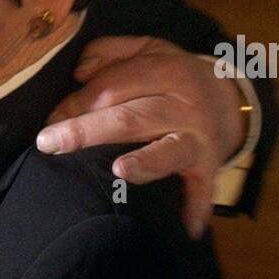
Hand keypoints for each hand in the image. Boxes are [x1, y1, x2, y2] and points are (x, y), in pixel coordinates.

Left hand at [36, 36, 248, 239]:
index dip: (77, 103)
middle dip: (87, 131)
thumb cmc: (171, 79)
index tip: (49, 121)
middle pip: (130, 119)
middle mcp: (184, 105)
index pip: (113, 86)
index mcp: (167, 71)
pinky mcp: (208, 168)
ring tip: (119, 171)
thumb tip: (80, 70)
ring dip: (145, 163)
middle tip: (49, 143)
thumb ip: (112, 52)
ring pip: (166, 151)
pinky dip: (196, 208)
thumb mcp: (149, 51)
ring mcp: (197, 139)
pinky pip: (202, 189)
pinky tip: (186, 228)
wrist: (229, 102)